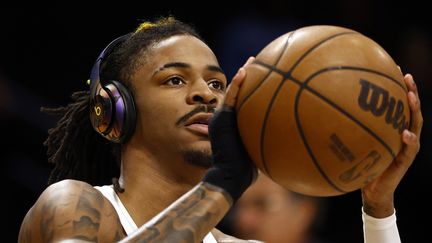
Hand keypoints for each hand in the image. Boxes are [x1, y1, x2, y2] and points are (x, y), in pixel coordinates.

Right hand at [202, 57, 256, 203]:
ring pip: (233, 91)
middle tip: (261, 62)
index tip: (269, 76)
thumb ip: (268, 140)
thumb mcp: (259, 151)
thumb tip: (291, 139)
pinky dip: (235, 85)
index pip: (246, 101)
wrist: (229, 176)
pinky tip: (243, 72)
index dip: (255, 87)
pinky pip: (230, 98)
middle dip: (249, 76)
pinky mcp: (221, 120)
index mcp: (238, 123)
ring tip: (251, 60)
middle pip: (239, 92)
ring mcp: (223, 118)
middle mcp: (229, 118)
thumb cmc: (246, 168)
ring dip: (242, 74)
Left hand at [361, 73, 422, 217]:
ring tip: (410, 96)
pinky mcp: (404, 161)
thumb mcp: (354, 144)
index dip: (398, 85)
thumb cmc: (362, 165)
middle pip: (411, 109)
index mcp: (392, 128)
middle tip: (406, 75)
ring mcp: (407, 147)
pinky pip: (409, 149)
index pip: (398, 103)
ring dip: (414, 110)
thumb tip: (324, 111)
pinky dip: (408, 140)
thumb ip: (347, 129)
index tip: (394, 66)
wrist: (373, 190)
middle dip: (410, 91)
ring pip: (415, 125)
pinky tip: (405, 132)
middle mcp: (403, 134)